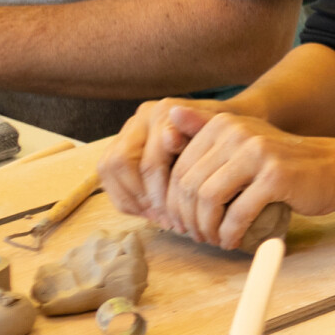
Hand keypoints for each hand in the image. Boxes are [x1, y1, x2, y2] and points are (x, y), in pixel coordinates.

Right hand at [103, 98, 236, 221]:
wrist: (225, 122)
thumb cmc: (227, 133)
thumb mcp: (221, 136)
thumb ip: (198, 135)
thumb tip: (169, 138)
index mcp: (164, 112)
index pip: (149, 162)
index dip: (161, 195)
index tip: (177, 218)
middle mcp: (141, 117)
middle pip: (121, 163)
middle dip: (143, 199)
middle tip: (166, 221)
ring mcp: (127, 128)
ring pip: (109, 168)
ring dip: (131, 199)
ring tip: (158, 218)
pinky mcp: (119, 142)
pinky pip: (107, 173)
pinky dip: (125, 196)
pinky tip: (148, 211)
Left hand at [156, 111, 334, 247]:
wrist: (334, 168)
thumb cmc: (284, 163)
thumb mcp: (243, 141)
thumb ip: (207, 129)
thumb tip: (171, 113)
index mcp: (224, 123)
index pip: (180, 167)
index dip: (174, 201)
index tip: (182, 221)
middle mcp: (238, 132)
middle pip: (190, 184)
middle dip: (188, 218)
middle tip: (196, 236)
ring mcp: (258, 153)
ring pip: (209, 199)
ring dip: (206, 228)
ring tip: (213, 239)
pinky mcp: (275, 177)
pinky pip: (238, 213)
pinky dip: (230, 233)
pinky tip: (233, 240)